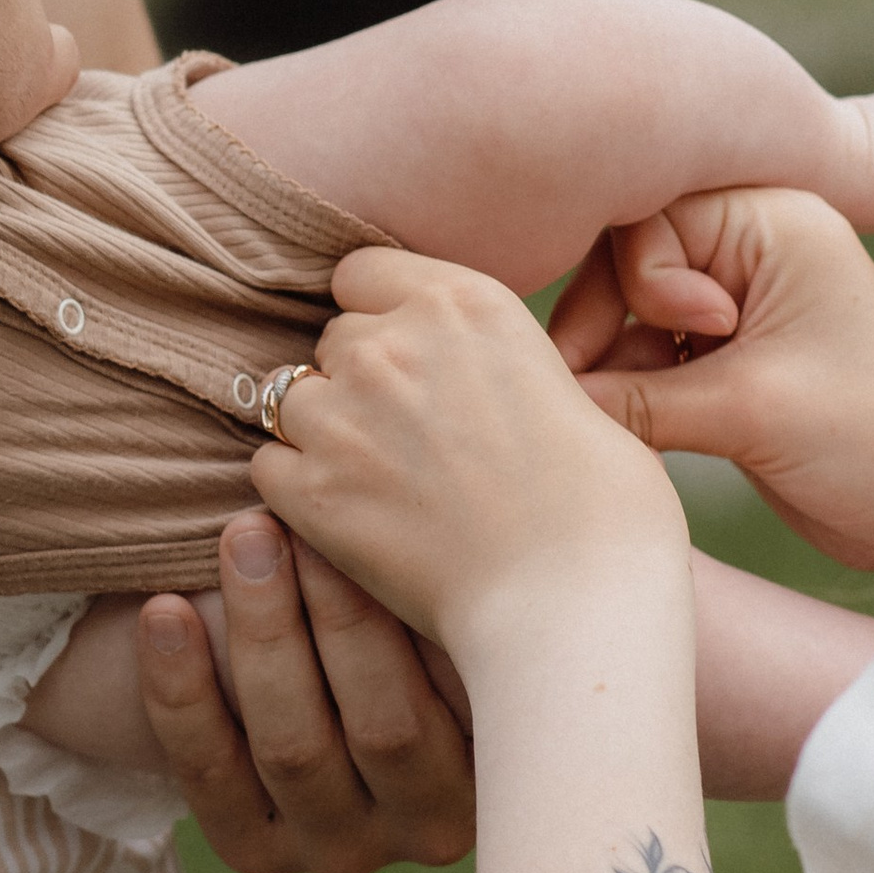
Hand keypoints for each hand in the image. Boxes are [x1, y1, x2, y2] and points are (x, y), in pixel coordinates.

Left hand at [136, 512, 477, 872]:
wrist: (296, 662)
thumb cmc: (392, 610)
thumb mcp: (432, 602)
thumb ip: (442, 586)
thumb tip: (448, 518)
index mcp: (505, 767)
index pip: (474, 698)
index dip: (424, 606)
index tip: (389, 518)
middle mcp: (432, 822)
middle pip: (385, 729)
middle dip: (336, 612)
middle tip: (299, 522)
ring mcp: (343, 847)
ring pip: (296, 747)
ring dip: (262, 633)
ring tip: (241, 539)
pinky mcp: (257, 851)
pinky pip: (211, 774)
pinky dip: (181, 690)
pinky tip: (162, 612)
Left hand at [250, 251, 687, 667]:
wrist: (576, 600)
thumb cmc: (605, 511)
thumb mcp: (570, 392)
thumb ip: (498, 362)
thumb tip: (478, 376)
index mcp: (464, 303)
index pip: (363, 272)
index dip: (380, 314)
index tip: (409, 357)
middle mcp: (392, 345)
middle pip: (334, 338)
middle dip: (360, 378)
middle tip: (409, 438)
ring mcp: (344, 415)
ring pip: (290, 398)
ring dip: (323, 430)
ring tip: (379, 481)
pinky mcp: (312, 489)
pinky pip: (268, 465)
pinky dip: (296, 487)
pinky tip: (349, 518)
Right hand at [553, 187, 873, 583]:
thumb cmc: (872, 440)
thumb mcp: (744, 408)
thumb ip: (631, 397)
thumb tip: (536, 396)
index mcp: (773, 224)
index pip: (647, 219)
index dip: (630, 281)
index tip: (665, 340)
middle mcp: (752, 253)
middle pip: (627, 264)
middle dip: (601, 325)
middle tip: (578, 386)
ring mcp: (738, 309)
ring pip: (628, 317)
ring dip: (612, 366)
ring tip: (601, 417)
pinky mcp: (726, 364)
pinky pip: (647, 359)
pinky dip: (628, 394)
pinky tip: (619, 430)